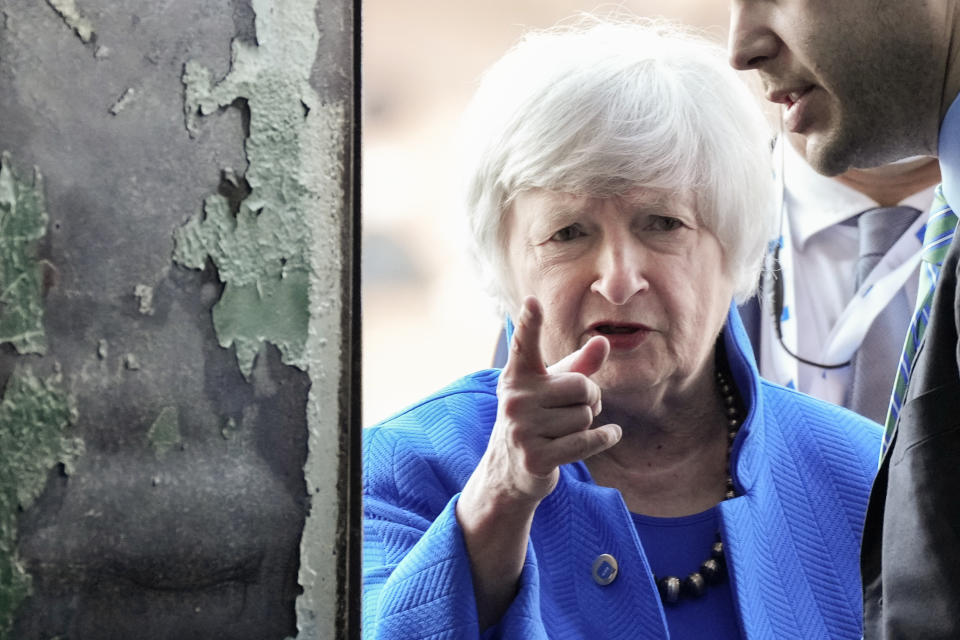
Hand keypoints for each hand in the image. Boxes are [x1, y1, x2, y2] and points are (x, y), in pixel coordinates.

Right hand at [480, 295, 622, 506]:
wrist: (511, 469)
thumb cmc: (539, 417)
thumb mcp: (555, 388)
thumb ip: (579, 365)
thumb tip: (604, 342)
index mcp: (517, 376)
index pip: (524, 344)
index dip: (529, 322)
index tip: (532, 301)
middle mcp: (515, 399)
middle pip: (582, 387)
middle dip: (590, 399)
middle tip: (574, 409)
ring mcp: (522, 429)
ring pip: (585, 417)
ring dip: (589, 424)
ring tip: (569, 430)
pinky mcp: (535, 457)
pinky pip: (587, 440)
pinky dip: (605, 438)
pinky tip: (608, 435)